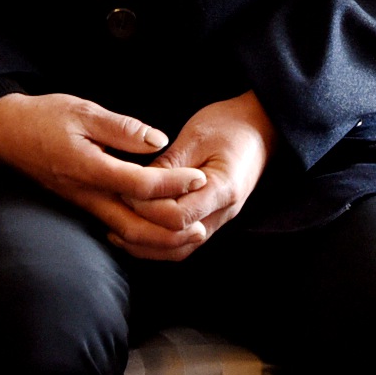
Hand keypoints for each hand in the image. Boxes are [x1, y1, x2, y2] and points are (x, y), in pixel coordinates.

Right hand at [0, 92, 212, 257]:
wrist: (7, 134)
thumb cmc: (45, 117)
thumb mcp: (83, 111)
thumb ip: (122, 128)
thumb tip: (158, 140)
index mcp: (91, 169)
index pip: (142, 187)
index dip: (175, 184)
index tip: (201, 176)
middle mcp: (89, 195)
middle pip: (137, 229)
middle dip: (173, 231)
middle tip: (203, 223)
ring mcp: (86, 205)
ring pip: (128, 236)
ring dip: (161, 239)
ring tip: (191, 232)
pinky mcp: (85, 206)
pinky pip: (118, 230)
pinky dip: (144, 235)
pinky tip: (163, 228)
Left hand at [120, 94, 274, 261]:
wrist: (261, 127)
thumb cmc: (230, 124)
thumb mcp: (196, 135)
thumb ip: (169, 165)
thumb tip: (137, 185)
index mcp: (224, 189)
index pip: (178, 216)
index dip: (147, 207)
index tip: (124, 189)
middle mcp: (224, 212)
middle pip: (178, 242)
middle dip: (142, 231)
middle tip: (113, 211)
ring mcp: (220, 219)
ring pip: (180, 250)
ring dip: (148, 246)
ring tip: (116, 231)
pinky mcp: (213, 218)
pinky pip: (185, 243)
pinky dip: (160, 242)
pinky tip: (137, 230)